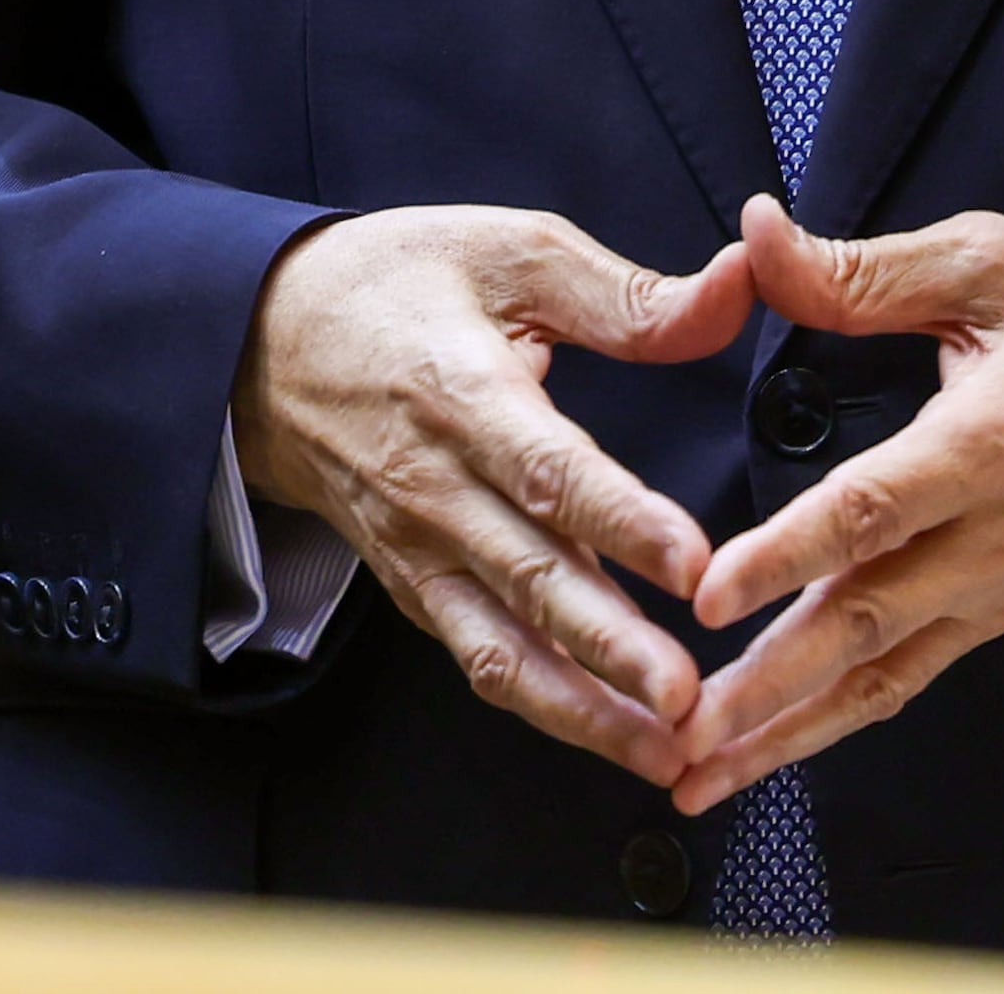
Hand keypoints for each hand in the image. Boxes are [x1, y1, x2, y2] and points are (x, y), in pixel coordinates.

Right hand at [231, 206, 756, 781]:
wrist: (266, 345)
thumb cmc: (398, 286)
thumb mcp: (511, 252)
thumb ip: (627, 294)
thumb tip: (736, 286)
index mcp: (462, 394)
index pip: (548, 471)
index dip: (622, 522)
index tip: (694, 565)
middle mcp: (435, 488)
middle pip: (530, 579)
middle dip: (611, 649)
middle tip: (686, 695)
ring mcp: (420, 549)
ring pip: (501, 646)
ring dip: (582, 709)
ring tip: (665, 750)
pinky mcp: (415, 586)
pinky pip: (480, 656)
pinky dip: (544, 705)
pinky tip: (611, 735)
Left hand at [670, 194, 1003, 812]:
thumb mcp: (995, 262)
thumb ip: (866, 269)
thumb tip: (755, 233)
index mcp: (994, 440)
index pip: (878, 508)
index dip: (791, 552)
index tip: (710, 594)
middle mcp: (998, 535)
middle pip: (871, 620)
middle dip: (769, 685)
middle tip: (682, 731)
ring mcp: (1002, 587)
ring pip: (882, 671)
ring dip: (788, 730)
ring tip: (699, 775)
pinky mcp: (1003, 611)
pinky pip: (910, 674)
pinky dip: (836, 718)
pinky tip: (772, 748)